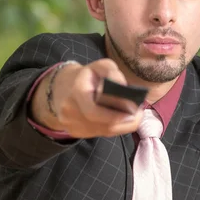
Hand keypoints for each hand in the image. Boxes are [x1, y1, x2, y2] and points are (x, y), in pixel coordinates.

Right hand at [30, 58, 144, 136]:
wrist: (61, 88)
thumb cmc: (87, 76)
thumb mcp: (99, 66)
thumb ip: (113, 73)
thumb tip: (124, 88)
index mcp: (75, 92)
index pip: (94, 111)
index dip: (116, 115)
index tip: (135, 110)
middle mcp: (70, 111)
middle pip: (103, 126)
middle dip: (125, 122)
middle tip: (138, 115)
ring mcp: (70, 124)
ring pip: (103, 132)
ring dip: (120, 125)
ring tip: (130, 116)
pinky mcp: (74, 132)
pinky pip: (98, 134)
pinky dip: (110, 128)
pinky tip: (115, 119)